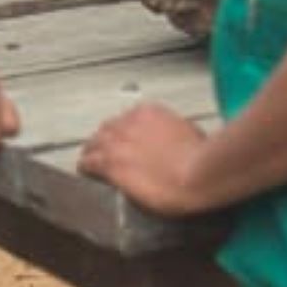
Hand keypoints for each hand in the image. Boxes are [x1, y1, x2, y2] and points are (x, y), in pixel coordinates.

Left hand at [79, 101, 211, 213]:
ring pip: (94, 143)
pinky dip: (85, 167)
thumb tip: (180, 140)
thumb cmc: (202, 157)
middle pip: (108, 128)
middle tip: (108, 151)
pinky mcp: (110, 164)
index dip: (126, 132)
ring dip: (93, 151)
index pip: (128, 118)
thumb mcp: (193, 134)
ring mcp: (118, 142)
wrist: (197, 173)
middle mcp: (130, 122)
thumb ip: (179, 132)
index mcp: (150, 112)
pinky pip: (88, 162)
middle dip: (107, 139)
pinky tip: (84, 172)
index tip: (128, 141)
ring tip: (92, 160)